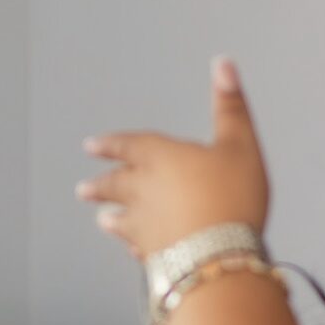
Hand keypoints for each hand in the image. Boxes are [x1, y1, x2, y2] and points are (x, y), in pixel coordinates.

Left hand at [76, 56, 268, 259]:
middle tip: (84, 188)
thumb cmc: (234, 199)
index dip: (111, 143)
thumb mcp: (241, 145)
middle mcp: (143, 192)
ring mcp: (145, 227)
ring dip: (111, 218)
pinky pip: (138, 249)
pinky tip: (133, 251)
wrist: (220, 259)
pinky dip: (134, 247)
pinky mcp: (153, 257)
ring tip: (102, 220)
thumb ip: (231, 106)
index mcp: (160, 158)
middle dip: (101, 184)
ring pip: (121, 219)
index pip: (128, 145)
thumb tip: (223, 64)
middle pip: (116, 184)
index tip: (92, 146)